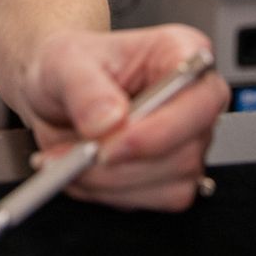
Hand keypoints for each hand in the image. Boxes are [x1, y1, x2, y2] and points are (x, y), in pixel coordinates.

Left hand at [20, 23, 228, 211]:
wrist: (53, 94)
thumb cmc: (69, 65)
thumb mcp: (63, 61)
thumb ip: (84, 87)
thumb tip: (109, 120)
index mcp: (180, 54)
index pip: (203, 98)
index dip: (165, 128)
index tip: (116, 141)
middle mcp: (191, 100)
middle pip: (186, 152)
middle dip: (124, 163)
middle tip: (78, 152)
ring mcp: (185, 142)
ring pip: (170, 185)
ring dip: (110, 181)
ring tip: (71, 157)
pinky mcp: (170, 177)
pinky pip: (150, 201)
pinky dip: (108, 194)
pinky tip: (83, 171)